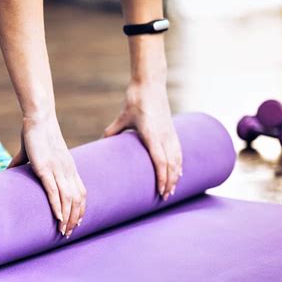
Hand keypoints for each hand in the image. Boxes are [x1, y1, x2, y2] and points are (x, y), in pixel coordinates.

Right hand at [9, 113, 85, 237]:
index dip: (81, 209)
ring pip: (68, 199)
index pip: (81, 193)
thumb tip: (8, 171)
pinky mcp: (46, 168)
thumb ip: (22, 163)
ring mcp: (58, 170)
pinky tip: (59, 218)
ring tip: (64, 232)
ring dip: (68, 217)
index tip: (78, 223)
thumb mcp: (33, 154)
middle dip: (75, 219)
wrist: (38, 120)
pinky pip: (54, 191)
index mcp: (69, 169)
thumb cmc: (35, 135)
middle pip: (78, 200)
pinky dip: (58, 206)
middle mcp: (68, 171)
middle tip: (68, 234)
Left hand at [104, 81, 181, 200]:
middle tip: (164, 197)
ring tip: (172, 189)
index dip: (162, 178)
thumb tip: (102, 141)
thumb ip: (113, 131)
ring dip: (176, 175)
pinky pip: (179, 151)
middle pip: (171, 165)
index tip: (161, 192)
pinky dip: (180, 163)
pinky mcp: (173, 130)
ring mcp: (171, 133)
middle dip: (169, 183)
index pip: (161, 162)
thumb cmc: (136, 100)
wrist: (151, 83)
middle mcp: (165, 136)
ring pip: (178, 159)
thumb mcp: (123, 117)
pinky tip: (179, 171)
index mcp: (153, 135)